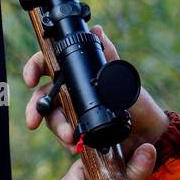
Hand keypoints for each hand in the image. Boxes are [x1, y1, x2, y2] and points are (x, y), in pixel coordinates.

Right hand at [23, 24, 168, 152]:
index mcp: (77, 75)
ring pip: (54, 120)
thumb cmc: (137, 102)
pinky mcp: (79, 135)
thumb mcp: (122, 78)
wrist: (149, 133)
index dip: (34, 68)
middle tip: (33, 121)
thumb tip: (98, 31)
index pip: (48, 66)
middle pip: (43, 98)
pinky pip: (66, 139)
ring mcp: (74, 115)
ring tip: (71, 138)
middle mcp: (71, 94)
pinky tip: (77, 147)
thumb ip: (109, 54)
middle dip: (36, 110)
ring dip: (58, 129)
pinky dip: (68, 143)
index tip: (30, 80)